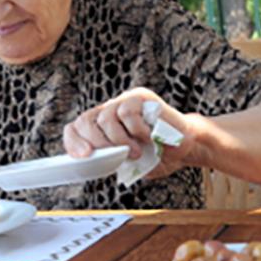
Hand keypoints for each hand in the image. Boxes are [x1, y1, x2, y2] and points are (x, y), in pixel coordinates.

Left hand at [62, 87, 202, 177]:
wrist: (186, 146)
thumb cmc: (156, 156)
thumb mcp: (129, 164)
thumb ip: (111, 161)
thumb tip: (92, 162)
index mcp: (100, 127)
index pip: (75, 128)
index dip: (73, 142)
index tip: (84, 156)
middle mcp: (108, 111)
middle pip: (85, 121)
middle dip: (97, 143)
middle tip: (116, 157)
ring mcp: (123, 101)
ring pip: (106, 117)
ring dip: (120, 140)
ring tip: (136, 152)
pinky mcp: (140, 96)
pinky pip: (128, 112)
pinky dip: (136, 130)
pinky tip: (149, 136)